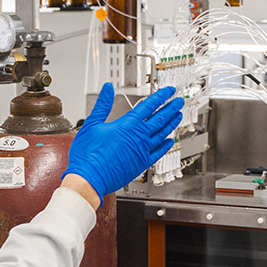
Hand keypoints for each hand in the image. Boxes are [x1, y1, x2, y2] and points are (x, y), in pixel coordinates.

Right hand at [64, 83, 183, 204]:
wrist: (89, 178)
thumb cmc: (88, 154)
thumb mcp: (91, 123)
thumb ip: (102, 104)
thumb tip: (107, 89)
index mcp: (128, 124)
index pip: (150, 106)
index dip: (161, 96)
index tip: (169, 91)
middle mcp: (139, 136)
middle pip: (160, 118)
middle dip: (171, 108)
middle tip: (179, 101)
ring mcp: (143, 151)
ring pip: (162, 134)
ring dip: (171, 124)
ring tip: (178, 116)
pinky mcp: (142, 164)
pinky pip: (159, 153)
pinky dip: (166, 146)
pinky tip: (169, 141)